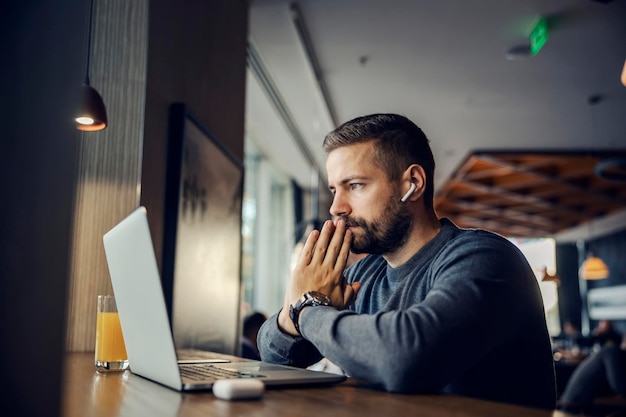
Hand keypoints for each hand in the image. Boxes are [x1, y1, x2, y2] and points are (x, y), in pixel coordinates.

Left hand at [278, 219, 360, 335]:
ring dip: (326, 234)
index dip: (346, 242)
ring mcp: (312, 269)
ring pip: (321, 247)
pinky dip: (311, 242)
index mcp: (336, 276)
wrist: (305, 314)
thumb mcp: (342, 303)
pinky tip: (315, 233)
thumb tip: (358, 283)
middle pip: (334, 247)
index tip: (349, 233)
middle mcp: (326, 270)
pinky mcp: (300, 269)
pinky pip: (306, 252)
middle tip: (341, 222)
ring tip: (329, 223)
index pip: (343, 255)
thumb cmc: (325, 309)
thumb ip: (351, 292)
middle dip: (338, 233)